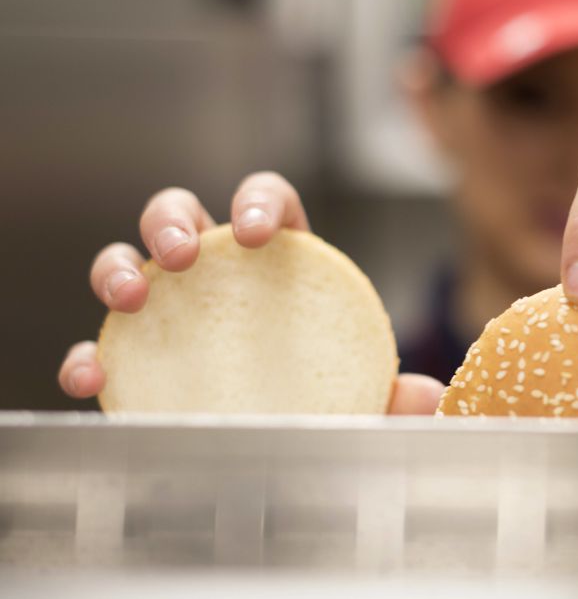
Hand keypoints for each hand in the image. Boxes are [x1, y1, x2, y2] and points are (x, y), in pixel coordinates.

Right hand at [58, 171, 443, 413]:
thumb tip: (429, 395)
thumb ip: (393, 389)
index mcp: (282, 257)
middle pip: (182, 211)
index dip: (257, 200)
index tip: (256, 233)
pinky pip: (106, 345)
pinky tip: (89, 375)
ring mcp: (174, 306)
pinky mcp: (141, 354)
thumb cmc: (330, 389)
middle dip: (173, 220)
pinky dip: (89, 355)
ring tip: (128, 298)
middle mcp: (219, 270)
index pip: (268, 198)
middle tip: (182, 255)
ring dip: (119, 267)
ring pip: (130, 258)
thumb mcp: (363, 388)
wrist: (295, 437)